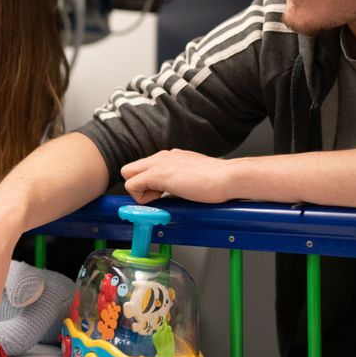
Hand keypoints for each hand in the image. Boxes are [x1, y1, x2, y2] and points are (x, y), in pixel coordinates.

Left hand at [121, 149, 236, 203]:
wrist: (228, 178)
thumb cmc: (218, 181)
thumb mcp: (192, 177)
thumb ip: (179, 182)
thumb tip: (172, 195)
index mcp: (170, 156)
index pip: (144, 168)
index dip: (147, 184)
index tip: (160, 195)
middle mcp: (162, 156)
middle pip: (130, 168)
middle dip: (138, 185)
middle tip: (157, 197)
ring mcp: (158, 163)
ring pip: (127, 174)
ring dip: (139, 191)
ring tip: (161, 198)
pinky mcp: (157, 174)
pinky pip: (131, 185)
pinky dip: (140, 198)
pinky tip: (160, 199)